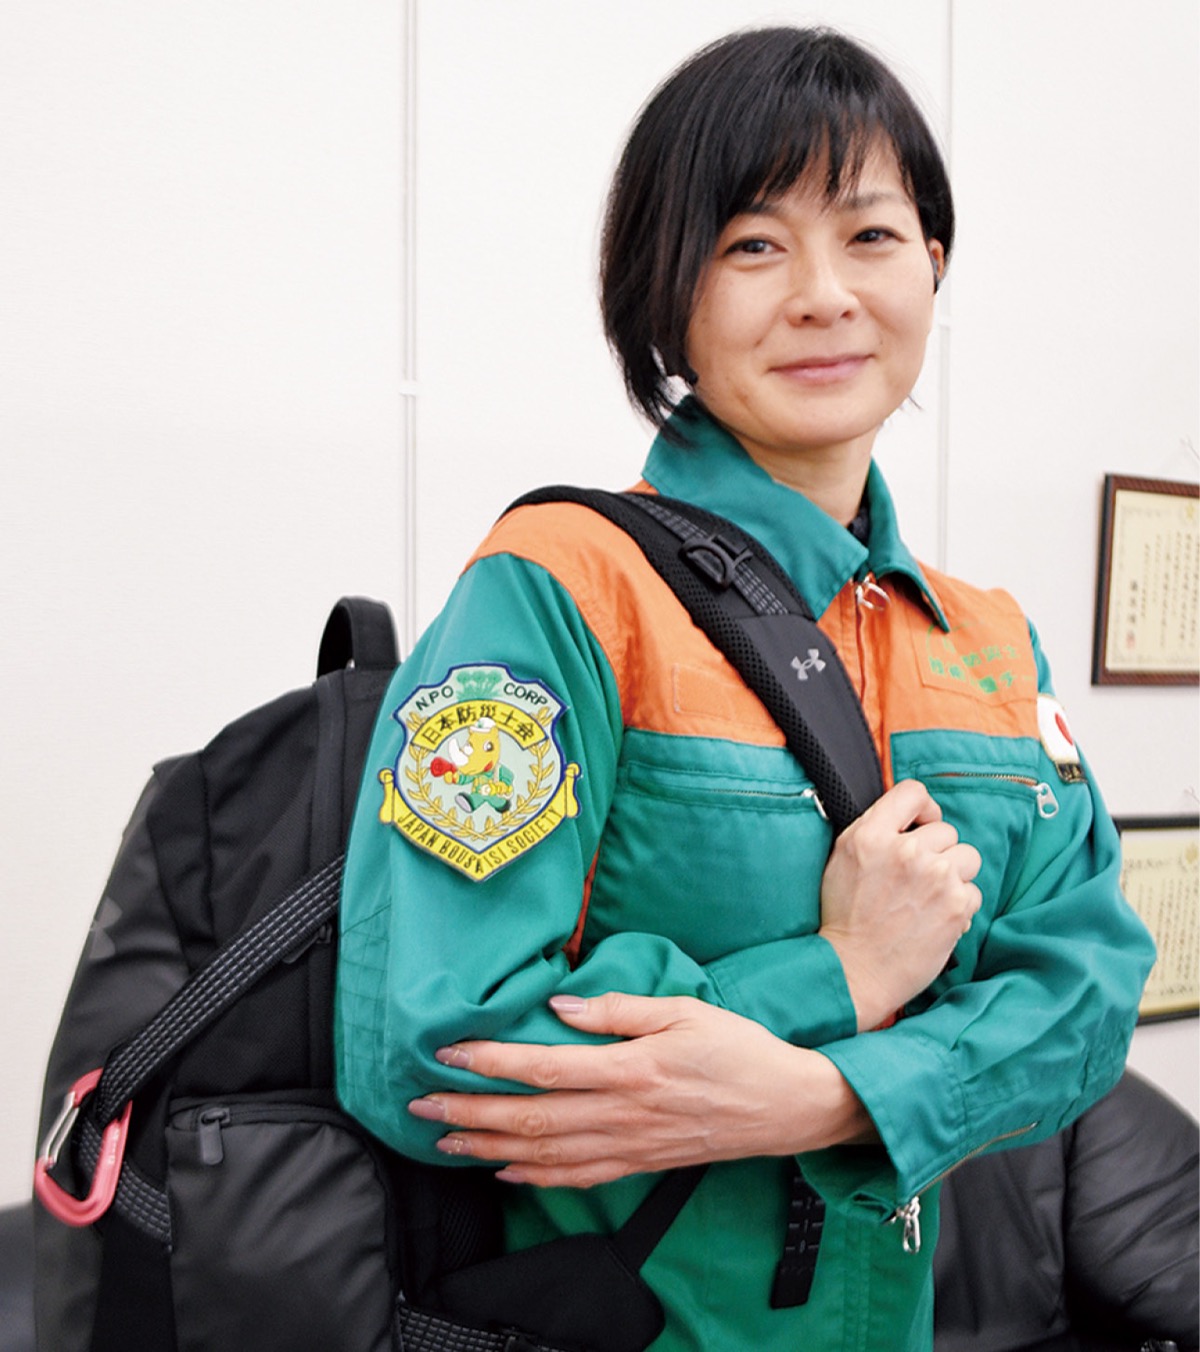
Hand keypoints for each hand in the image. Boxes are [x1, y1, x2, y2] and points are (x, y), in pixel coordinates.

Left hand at [407, 992, 872, 1188]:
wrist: (785, 1106)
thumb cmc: (737, 1048)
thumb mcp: (684, 1010)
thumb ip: (620, 1009)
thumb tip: (561, 1007)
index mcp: (632, 1068)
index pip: (545, 1066)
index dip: (491, 1061)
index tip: (449, 1052)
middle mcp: (623, 1113)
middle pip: (531, 1117)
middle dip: (469, 1112)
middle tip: (421, 1104)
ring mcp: (630, 1145)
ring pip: (544, 1153)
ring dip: (488, 1148)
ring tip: (444, 1139)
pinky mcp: (639, 1163)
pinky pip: (577, 1178)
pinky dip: (535, 1177)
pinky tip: (504, 1172)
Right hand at [819, 778, 981, 1029]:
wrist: (854, 970)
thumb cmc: (845, 917)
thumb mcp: (843, 859)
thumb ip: (874, 830)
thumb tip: (908, 816)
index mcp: (872, 835)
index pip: (913, 793)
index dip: (923, 809)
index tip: (921, 826)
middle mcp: (907, 851)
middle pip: (946, 830)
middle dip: (936, 852)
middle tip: (916, 878)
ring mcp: (935, 878)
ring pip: (967, 856)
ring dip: (953, 874)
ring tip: (930, 896)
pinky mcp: (956, 906)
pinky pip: (974, 890)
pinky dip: (959, 904)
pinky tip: (936, 917)